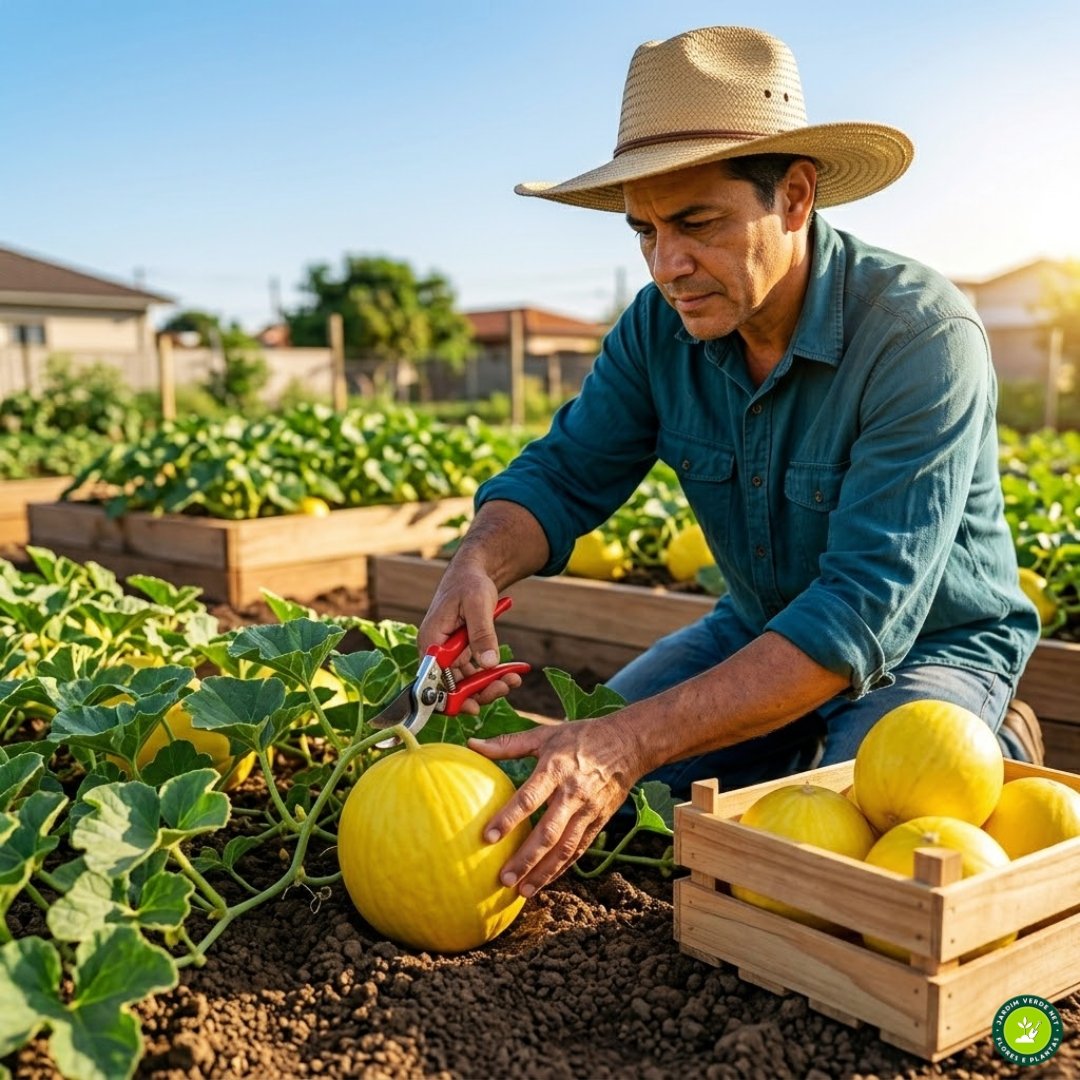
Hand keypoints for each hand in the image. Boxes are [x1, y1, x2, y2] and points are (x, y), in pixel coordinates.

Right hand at [417, 560, 521, 714]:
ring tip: (514, 679)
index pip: (434, 680)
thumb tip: (489, 664)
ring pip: (465, 682)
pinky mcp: (460, 653)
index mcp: (431, 640)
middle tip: (505, 687)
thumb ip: (482, 634)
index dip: (451, 698)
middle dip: (479, 691)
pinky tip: (511, 672)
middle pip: (452, 685)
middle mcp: (435, 651)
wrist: (474, 572)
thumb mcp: (478, 604)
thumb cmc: (470, 583)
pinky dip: (491, 674)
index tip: (475, 707)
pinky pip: (474, 671)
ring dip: (489, 684)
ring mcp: (448, 653)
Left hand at [469, 711, 646, 895]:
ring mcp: (588, 810)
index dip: (509, 818)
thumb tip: (472, 745)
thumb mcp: (545, 734)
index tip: (487, 837)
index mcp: (556, 769)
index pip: (529, 798)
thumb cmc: (580, 736)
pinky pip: (579, 849)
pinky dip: (561, 867)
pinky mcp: (599, 821)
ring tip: (521, 891)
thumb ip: (508, 744)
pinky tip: (543, 881)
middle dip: (526, 858)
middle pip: (548, 832)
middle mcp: (573, 793)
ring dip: (543, 872)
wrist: (628, 744)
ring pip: (565, 848)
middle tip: (503, 878)